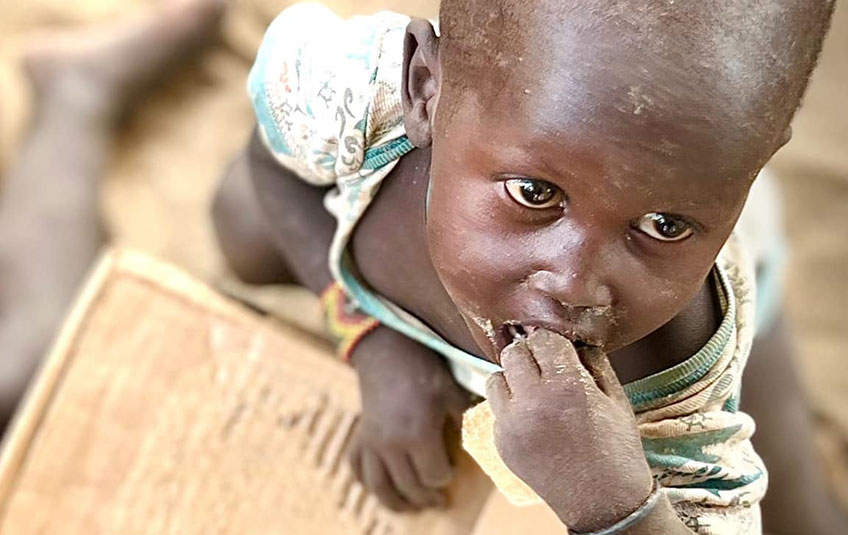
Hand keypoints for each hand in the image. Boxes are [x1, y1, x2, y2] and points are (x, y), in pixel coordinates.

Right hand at [348, 326, 471, 510]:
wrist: (389, 350)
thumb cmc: (424, 370)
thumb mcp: (451, 393)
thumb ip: (463, 421)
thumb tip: (479, 439)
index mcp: (418, 434)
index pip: (433, 475)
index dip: (445, 477)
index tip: (452, 471)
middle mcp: (392, 444)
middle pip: (409, 486)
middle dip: (426, 496)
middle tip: (439, 499)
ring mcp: (372, 442)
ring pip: (380, 487)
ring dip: (396, 502)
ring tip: (412, 506)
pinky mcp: (360, 436)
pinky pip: (357, 468)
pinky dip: (367, 482)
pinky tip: (381, 486)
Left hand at [487, 329, 653, 532]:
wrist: (604, 503)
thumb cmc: (616, 448)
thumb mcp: (615, 397)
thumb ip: (591, 361)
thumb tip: (572, 337)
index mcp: (566, 385)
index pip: (542, 338)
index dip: (552, 340)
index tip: (558, 347)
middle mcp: (532, 402)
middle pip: (513, 352)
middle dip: (530, 354)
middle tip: (546, 366)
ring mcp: (511, 424)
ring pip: (496, 377)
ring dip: (513, 378)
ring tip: (535, 391)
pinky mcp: (501, 442)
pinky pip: (496, 408)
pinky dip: (510, 406)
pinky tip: (533, 417)